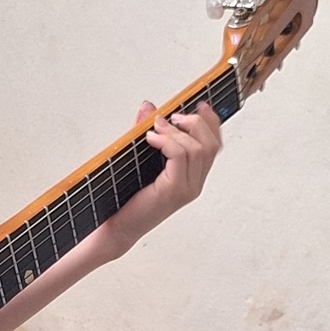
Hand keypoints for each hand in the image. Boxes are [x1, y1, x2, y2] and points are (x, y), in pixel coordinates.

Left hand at [102, 99, 221, 256]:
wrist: (115, 226)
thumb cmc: (126, 198)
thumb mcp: (139, 158)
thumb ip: (147, 132)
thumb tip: (148, 106)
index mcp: (192, 176)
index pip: (214, 145)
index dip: (210, 122)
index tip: (198, 105)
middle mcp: (194, 183)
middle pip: (211, 144)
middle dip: (195, 122)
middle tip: (172, 116)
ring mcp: (187, 188)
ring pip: (198, 149)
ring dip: (176, 131)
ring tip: (156, 127)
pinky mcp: (175, 190)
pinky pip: (181, 156)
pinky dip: (167, 141)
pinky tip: (151, 139)